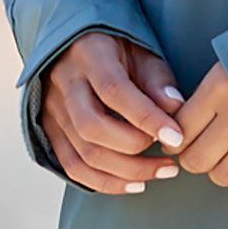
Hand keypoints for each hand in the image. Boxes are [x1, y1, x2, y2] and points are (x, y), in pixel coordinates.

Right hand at [39, 33, 186, 193]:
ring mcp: (52, 110)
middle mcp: (64, 83)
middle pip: (93, 128)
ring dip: (126, 172)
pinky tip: (135, 183)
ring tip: (162, 171)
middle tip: (171, 158)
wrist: (74, 45)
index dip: (146, 117)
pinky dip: (105, 182)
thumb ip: (157, 78)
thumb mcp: (141, 50)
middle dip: (136, 150)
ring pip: (83, 154)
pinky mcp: (50, 130)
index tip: (176, 136)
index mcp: (89, 55)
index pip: (114, 91)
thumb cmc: (117, 48)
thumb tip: (176, 109)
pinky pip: (73, 167)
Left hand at [161, 60, 227, 192]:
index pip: (181, 129)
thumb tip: (183, 120)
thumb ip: (212, 88)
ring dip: (223, 168)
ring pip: (224, 175)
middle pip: (197, 160)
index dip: (176, 137)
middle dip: (196, 157)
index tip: (181, 137)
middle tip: (206, 148)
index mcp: (222, 85)